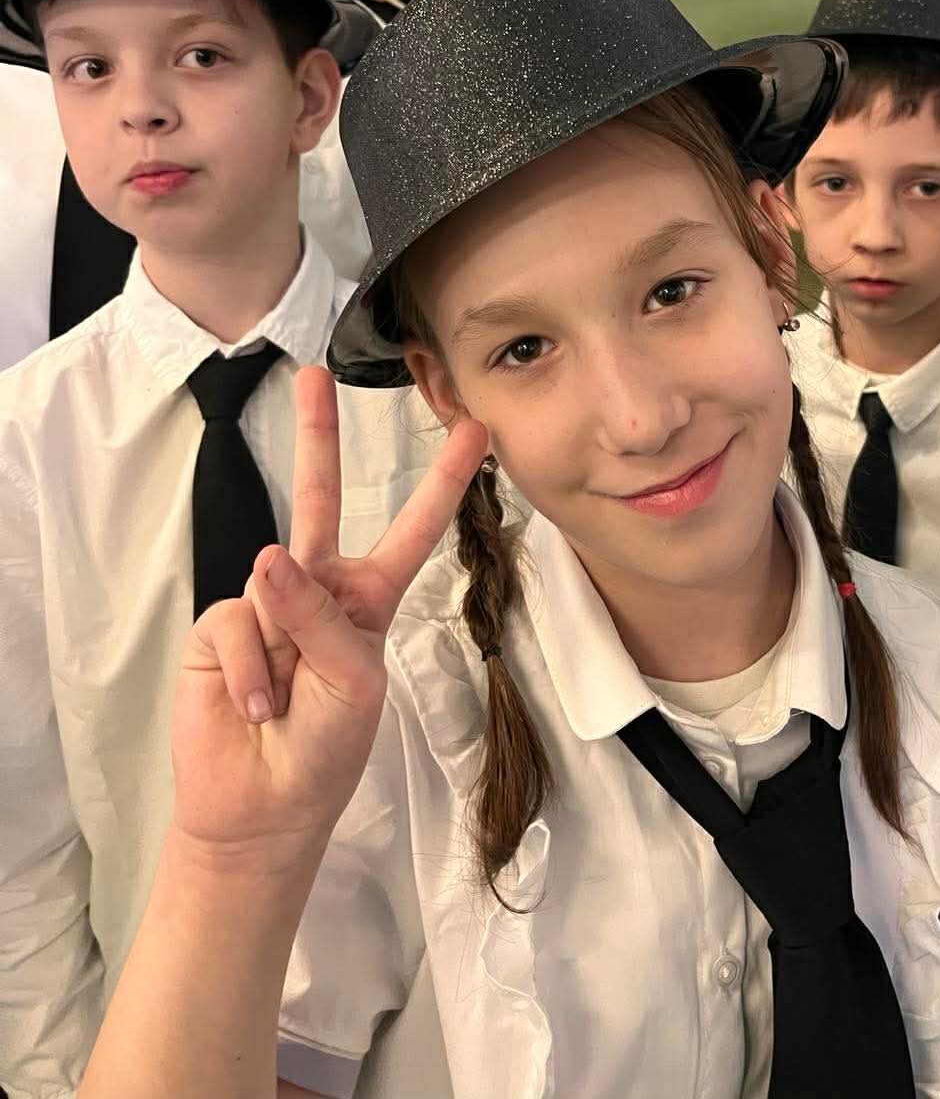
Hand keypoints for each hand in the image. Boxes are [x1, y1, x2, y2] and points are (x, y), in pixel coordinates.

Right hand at [170, 366, 484, 860]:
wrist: (263, 807)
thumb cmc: (327, 749)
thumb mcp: (353, 683)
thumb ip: (319, 616)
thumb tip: (268, 556)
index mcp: (368, 600)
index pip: (412, 530)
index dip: (443, 481)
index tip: (475, 429)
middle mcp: (318, 590)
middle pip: (320, 500)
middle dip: (317, 437)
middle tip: (313, 374)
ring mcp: (267, 603)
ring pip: (274, 579)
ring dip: (284, 648)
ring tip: (285, 702)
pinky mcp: (222, 624)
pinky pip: (238, 623)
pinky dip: (252, 671)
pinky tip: (258, 706)